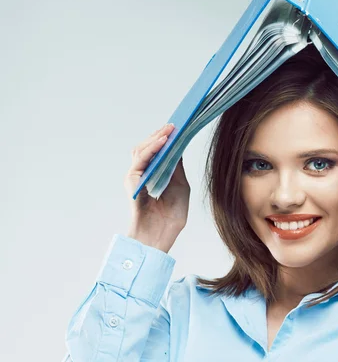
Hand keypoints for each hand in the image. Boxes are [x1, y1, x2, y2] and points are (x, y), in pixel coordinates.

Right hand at [124, 123, 190, 252]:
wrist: (161, 237)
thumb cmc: (170, 218)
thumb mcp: (181, 188)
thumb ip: (177, 169)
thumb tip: (178, 147)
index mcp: (153, 176)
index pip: (156, 153)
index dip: (165, 140)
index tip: (178, 128)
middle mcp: (142, 175)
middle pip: (147, 148)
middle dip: (160, 135)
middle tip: (174, 124)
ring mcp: (135, 178)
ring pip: (141, 150)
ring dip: (156, 138)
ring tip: (169, 129)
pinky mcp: (132, 182)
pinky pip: (140, 160)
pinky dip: (151, 149)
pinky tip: (163, 142)